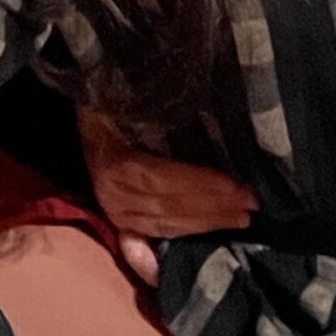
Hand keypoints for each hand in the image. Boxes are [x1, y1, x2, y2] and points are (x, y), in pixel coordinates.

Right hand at [80, 110, 255, 286]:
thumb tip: (198, 109)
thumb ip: (152, 108)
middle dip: (213, 208)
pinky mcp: (118, 220)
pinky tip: (207, 237)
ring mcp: (114, 211)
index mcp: (114, 162)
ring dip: (206, 224)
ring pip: (166, 223)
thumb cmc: (109, 103)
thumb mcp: (124, 98)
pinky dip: (184, 235)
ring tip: (240, 219)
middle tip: (251, 205)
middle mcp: (112, 194)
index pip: (163, 179)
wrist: (85, 121)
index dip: (201, 184)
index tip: (236, 185)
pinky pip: (155, 233)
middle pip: (169, 206)